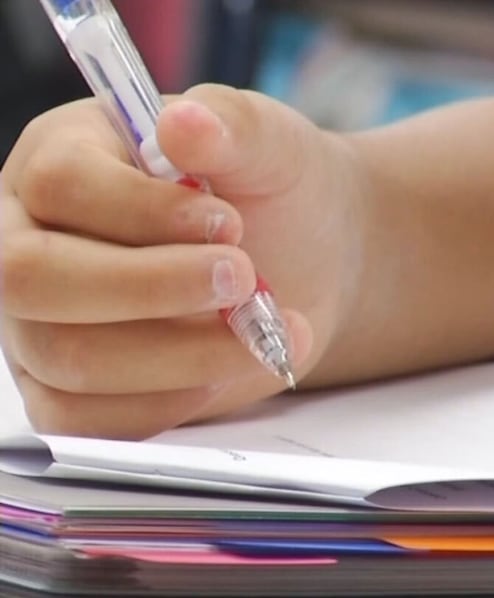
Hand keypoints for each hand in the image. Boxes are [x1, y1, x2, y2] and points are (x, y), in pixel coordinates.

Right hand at [0, 84, 366, 438]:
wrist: (307, 261)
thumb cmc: (271, 192)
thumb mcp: (269, 144)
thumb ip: (231, 126)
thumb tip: (185, 123)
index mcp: (62, 157)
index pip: (58, 184)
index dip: (142, 211)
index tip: (229, 223)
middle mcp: (28, 237)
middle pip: (30, 277)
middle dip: (149, 287)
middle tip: (243, 278)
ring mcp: (37, 320)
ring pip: (65, 357)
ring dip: (180, 353)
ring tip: (263, 330)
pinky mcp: (67, 389)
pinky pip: (86, 419)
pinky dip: (170, 400)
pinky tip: (231, 368)